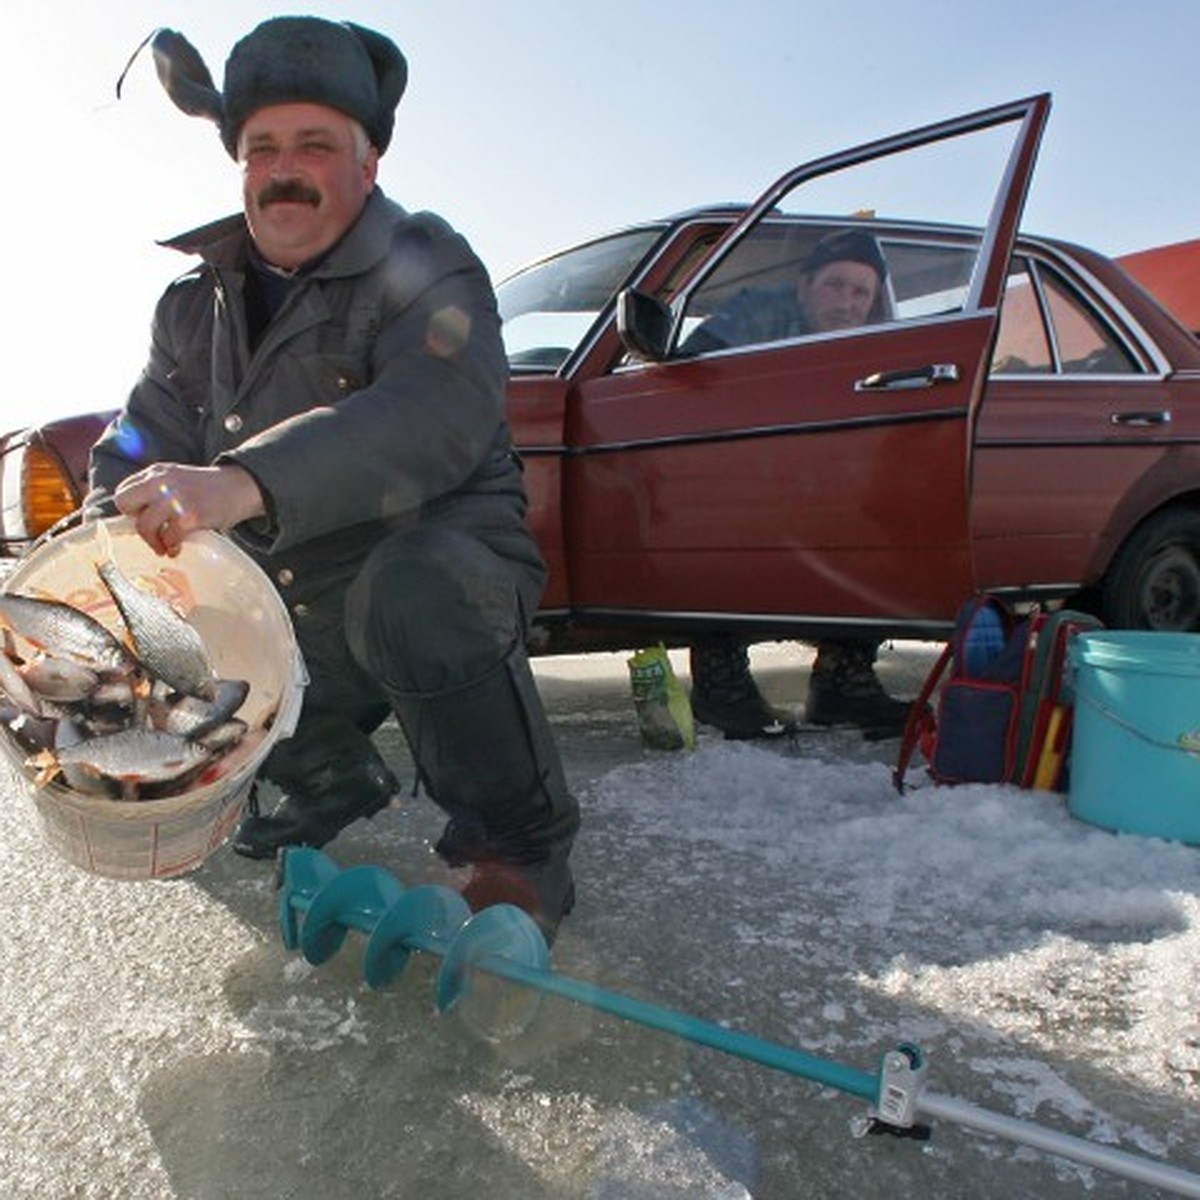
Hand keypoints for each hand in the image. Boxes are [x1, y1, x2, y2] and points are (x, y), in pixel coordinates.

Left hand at [113, 463, 265, 557]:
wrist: (241, 487)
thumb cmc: (210, 489)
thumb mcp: (178, 479)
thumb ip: (156, 491)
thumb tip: (135, 517)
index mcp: (157, 472)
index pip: (123, 490)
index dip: (132, 508)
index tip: (146, 517)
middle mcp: (162, 481)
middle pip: (125, 503)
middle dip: (136, 522)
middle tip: (152, 531)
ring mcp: (175, 498)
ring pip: (144, 525)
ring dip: (153, 541)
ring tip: (165, 545)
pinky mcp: (190, 516)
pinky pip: (169, 537)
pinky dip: (172, 546)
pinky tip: (179, 547)